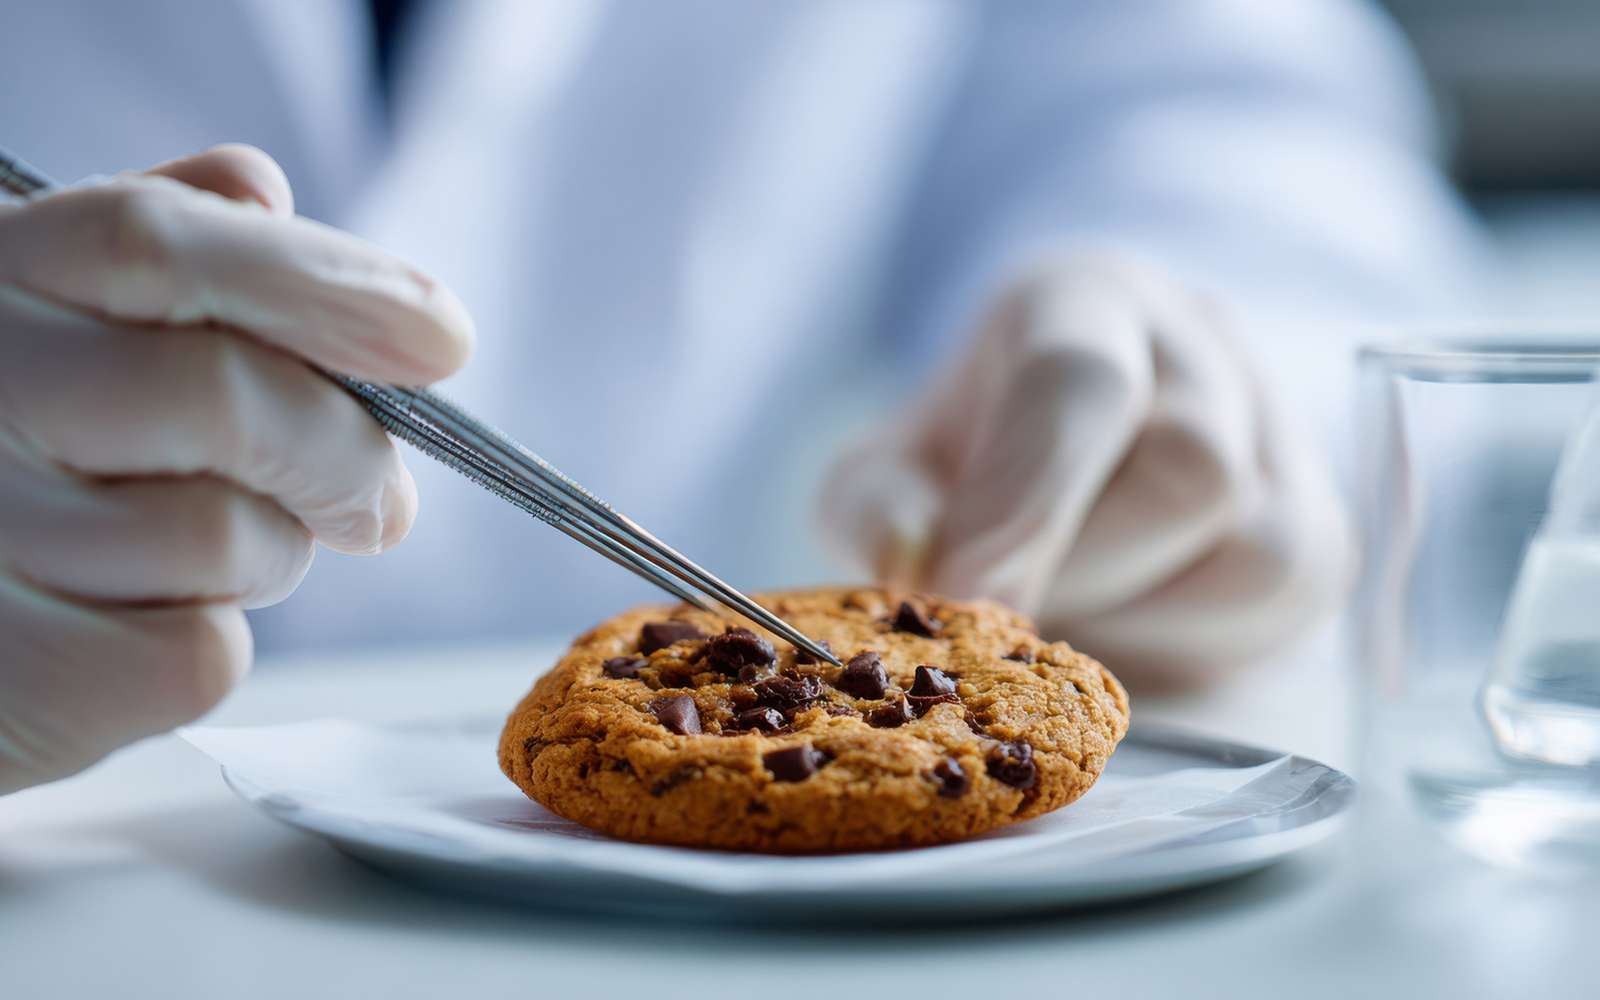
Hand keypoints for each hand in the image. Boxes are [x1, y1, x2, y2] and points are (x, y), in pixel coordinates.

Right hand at [0, 146, 473, 792]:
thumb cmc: (7, 462)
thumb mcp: (45, 319)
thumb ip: (150, 251)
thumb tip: (258, 192)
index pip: (156, 243)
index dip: (324, 283)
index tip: (442, 337)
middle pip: (221, 397)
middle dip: (345, 456)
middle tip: (381, 506)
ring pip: (220, 537)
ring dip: (270, 556)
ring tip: (216, 562)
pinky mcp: (6, 680)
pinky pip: (191, 653)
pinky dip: (203, 646)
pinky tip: (135, 627)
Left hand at [819, 256, 1348, 687]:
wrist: (1057, 478)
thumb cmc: (964, 466)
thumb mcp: (888, 472)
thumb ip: (879, 507)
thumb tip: (908, 553)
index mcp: (1081, 302)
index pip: (1082, 379)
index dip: (1024, 499)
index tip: (958, 594)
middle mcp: (1198, 338)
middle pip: (1195, 467)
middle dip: (1085, 568)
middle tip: (1007, 606)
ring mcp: (1278, 424)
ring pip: (1261, 549)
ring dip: (1143, 614)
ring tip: (1069, 605)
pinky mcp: (1322, 523)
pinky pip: (1289, 599)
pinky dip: (1194, 636)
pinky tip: (1128, 616)